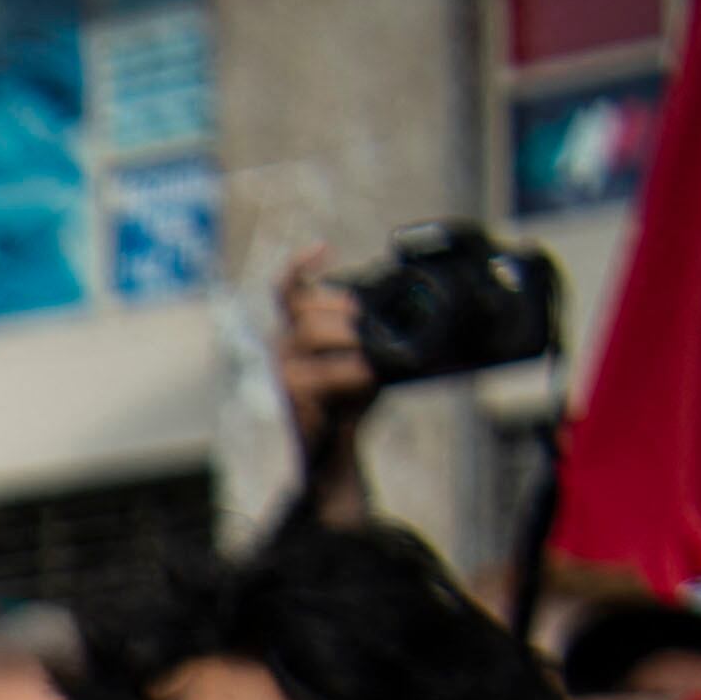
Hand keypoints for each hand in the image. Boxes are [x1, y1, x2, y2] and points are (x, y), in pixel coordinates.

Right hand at [276, 247, 377, 461]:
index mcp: (299, 330)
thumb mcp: (368, 358)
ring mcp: (284, 367)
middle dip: (345, 311)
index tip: (324, 249)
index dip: (302, 266)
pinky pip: (324, 371)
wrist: (334, 450)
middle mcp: (284, 343)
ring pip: (312, 332)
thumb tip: (416, 316)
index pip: (289, 290)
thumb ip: (375, 336)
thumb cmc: (349, 401)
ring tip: (372, 358)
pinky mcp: (292, 392)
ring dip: (349, 339)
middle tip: (373, 331)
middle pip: (307, 307)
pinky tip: (368, 377)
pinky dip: (352, 372)